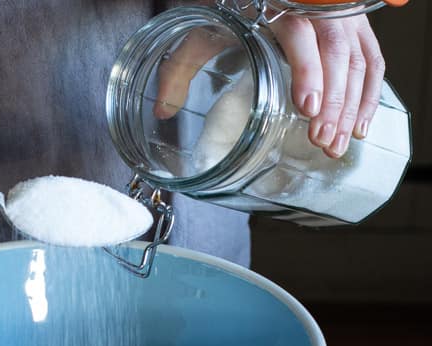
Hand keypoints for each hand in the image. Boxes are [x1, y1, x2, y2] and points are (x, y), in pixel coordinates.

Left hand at [153, 13, 385, 159]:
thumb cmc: (228, 6)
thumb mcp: (200, 33)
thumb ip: (180, 68)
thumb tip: (161, 110)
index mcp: (279, 6)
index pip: (300, 37)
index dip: (307, 72)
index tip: (306, 107)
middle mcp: (315, 9)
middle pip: (336, 54)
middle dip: (333, 103)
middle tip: (322, 141)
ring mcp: (339, 18)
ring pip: (357, 60)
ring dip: (351, 106)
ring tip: (336, 144)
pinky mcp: (352, 29)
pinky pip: (371, 59)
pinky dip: (370, 93)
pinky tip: (362, 125)